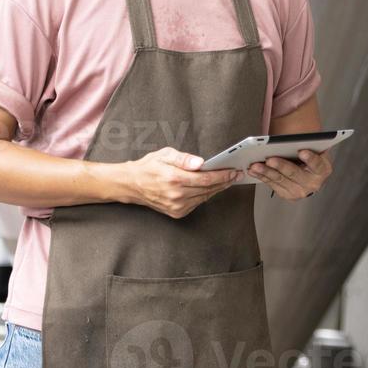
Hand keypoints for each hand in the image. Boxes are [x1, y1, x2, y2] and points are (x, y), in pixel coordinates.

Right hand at [121, 147, 240, 218]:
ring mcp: (176, 206)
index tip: (233, 171)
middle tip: (236, 175)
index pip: (206, 178)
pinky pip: (197, 203)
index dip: (222, 175)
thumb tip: (200, 163)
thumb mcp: (165, 154)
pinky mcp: (176, 212)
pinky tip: (212, 187)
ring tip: (227, 180)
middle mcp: (176, 195)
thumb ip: (184, 158)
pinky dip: (205, 195)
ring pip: (204, 197)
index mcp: (174, 179)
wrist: (132, 185)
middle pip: (208, 189)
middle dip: (224, 181)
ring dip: (217, 189)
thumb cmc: (149, 167)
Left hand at [248, 148, 332, 200]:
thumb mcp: (313, 149)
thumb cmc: (310, 156)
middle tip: (270, 159)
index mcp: (323, 169)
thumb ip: (307, 144)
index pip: (317, 164)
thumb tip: (291, 139)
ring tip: (255, 165)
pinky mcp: (286, 194)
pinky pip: (272, 184)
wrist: (309, 172)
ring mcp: (299, 191)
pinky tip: (253, 170)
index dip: (310, 158)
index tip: (302, 151)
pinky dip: (262, 176)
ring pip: (280, 180)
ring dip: (266, 172)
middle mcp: (312, 183)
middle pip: (295, 173)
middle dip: (281, 166)